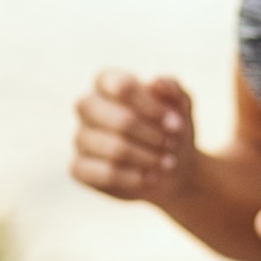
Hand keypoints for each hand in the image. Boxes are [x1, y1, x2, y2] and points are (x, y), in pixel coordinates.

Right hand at [71, 70, 196, 202]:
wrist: (172, 169)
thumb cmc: (170, 129)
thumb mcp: (180, 105)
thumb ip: (171, 89)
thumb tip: (157, 83)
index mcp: (107, 82)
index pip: (121, 86)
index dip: (151, 106)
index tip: (176, 124)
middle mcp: (88, 106)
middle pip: (119, 120)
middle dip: (152, 136)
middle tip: (170, 144)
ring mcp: (80, 137)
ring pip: (114, 149)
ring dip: (147, 158)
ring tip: (166, 163)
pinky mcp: (79, 167)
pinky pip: (104, 174)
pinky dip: (133, 178)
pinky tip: (149, 177)